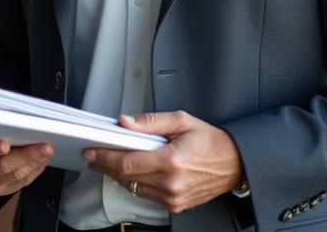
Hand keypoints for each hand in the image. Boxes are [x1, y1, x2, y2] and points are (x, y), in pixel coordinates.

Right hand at [0, 134, 53, 195]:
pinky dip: (35, 169)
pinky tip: (43, 159)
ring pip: (16, 175)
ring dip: (34, 162)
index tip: (6, 144)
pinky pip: (22, 182)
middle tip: (44, 145)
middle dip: (25, 155)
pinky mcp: (2, 190)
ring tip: (48, 150)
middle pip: (2, 166)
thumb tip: (22, 122)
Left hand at [82, 111, 243, 213]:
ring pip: (133, 188)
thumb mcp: (182, 121)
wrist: (234, 164)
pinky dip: (135, 184)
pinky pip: (146, 195)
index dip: (105, 156)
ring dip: (118, 175)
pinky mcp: (175, 205)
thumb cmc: (211, 142)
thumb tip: (126, 122)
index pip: (128, 162)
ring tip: (107, 163)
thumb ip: (151, 121)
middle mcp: (171, 183)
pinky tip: (129, 173)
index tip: (92, 150)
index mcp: (172, 160)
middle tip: (94, 155)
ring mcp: (173, 197)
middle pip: (126, 176)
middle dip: (106, 164)